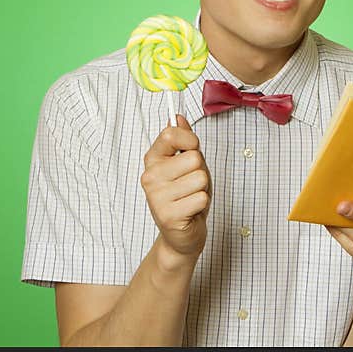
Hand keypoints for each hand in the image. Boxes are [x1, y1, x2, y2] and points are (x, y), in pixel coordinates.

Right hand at [141, 115, 211, 258]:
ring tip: (191, 198)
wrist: (183, 235)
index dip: (190, 140)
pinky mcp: (168, 215)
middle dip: (201, 171)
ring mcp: (156, 196)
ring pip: (200, 178)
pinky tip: (190, 211)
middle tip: (191, 185)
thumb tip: (177, 117)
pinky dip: (201, 205)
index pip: (171, 134)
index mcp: (152, 159)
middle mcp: (150, 176)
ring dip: (202, 189)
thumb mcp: (187, 164)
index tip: (190, 150)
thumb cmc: (187, 196)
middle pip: (193, 158)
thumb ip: (184, 141)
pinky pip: (201, 198)